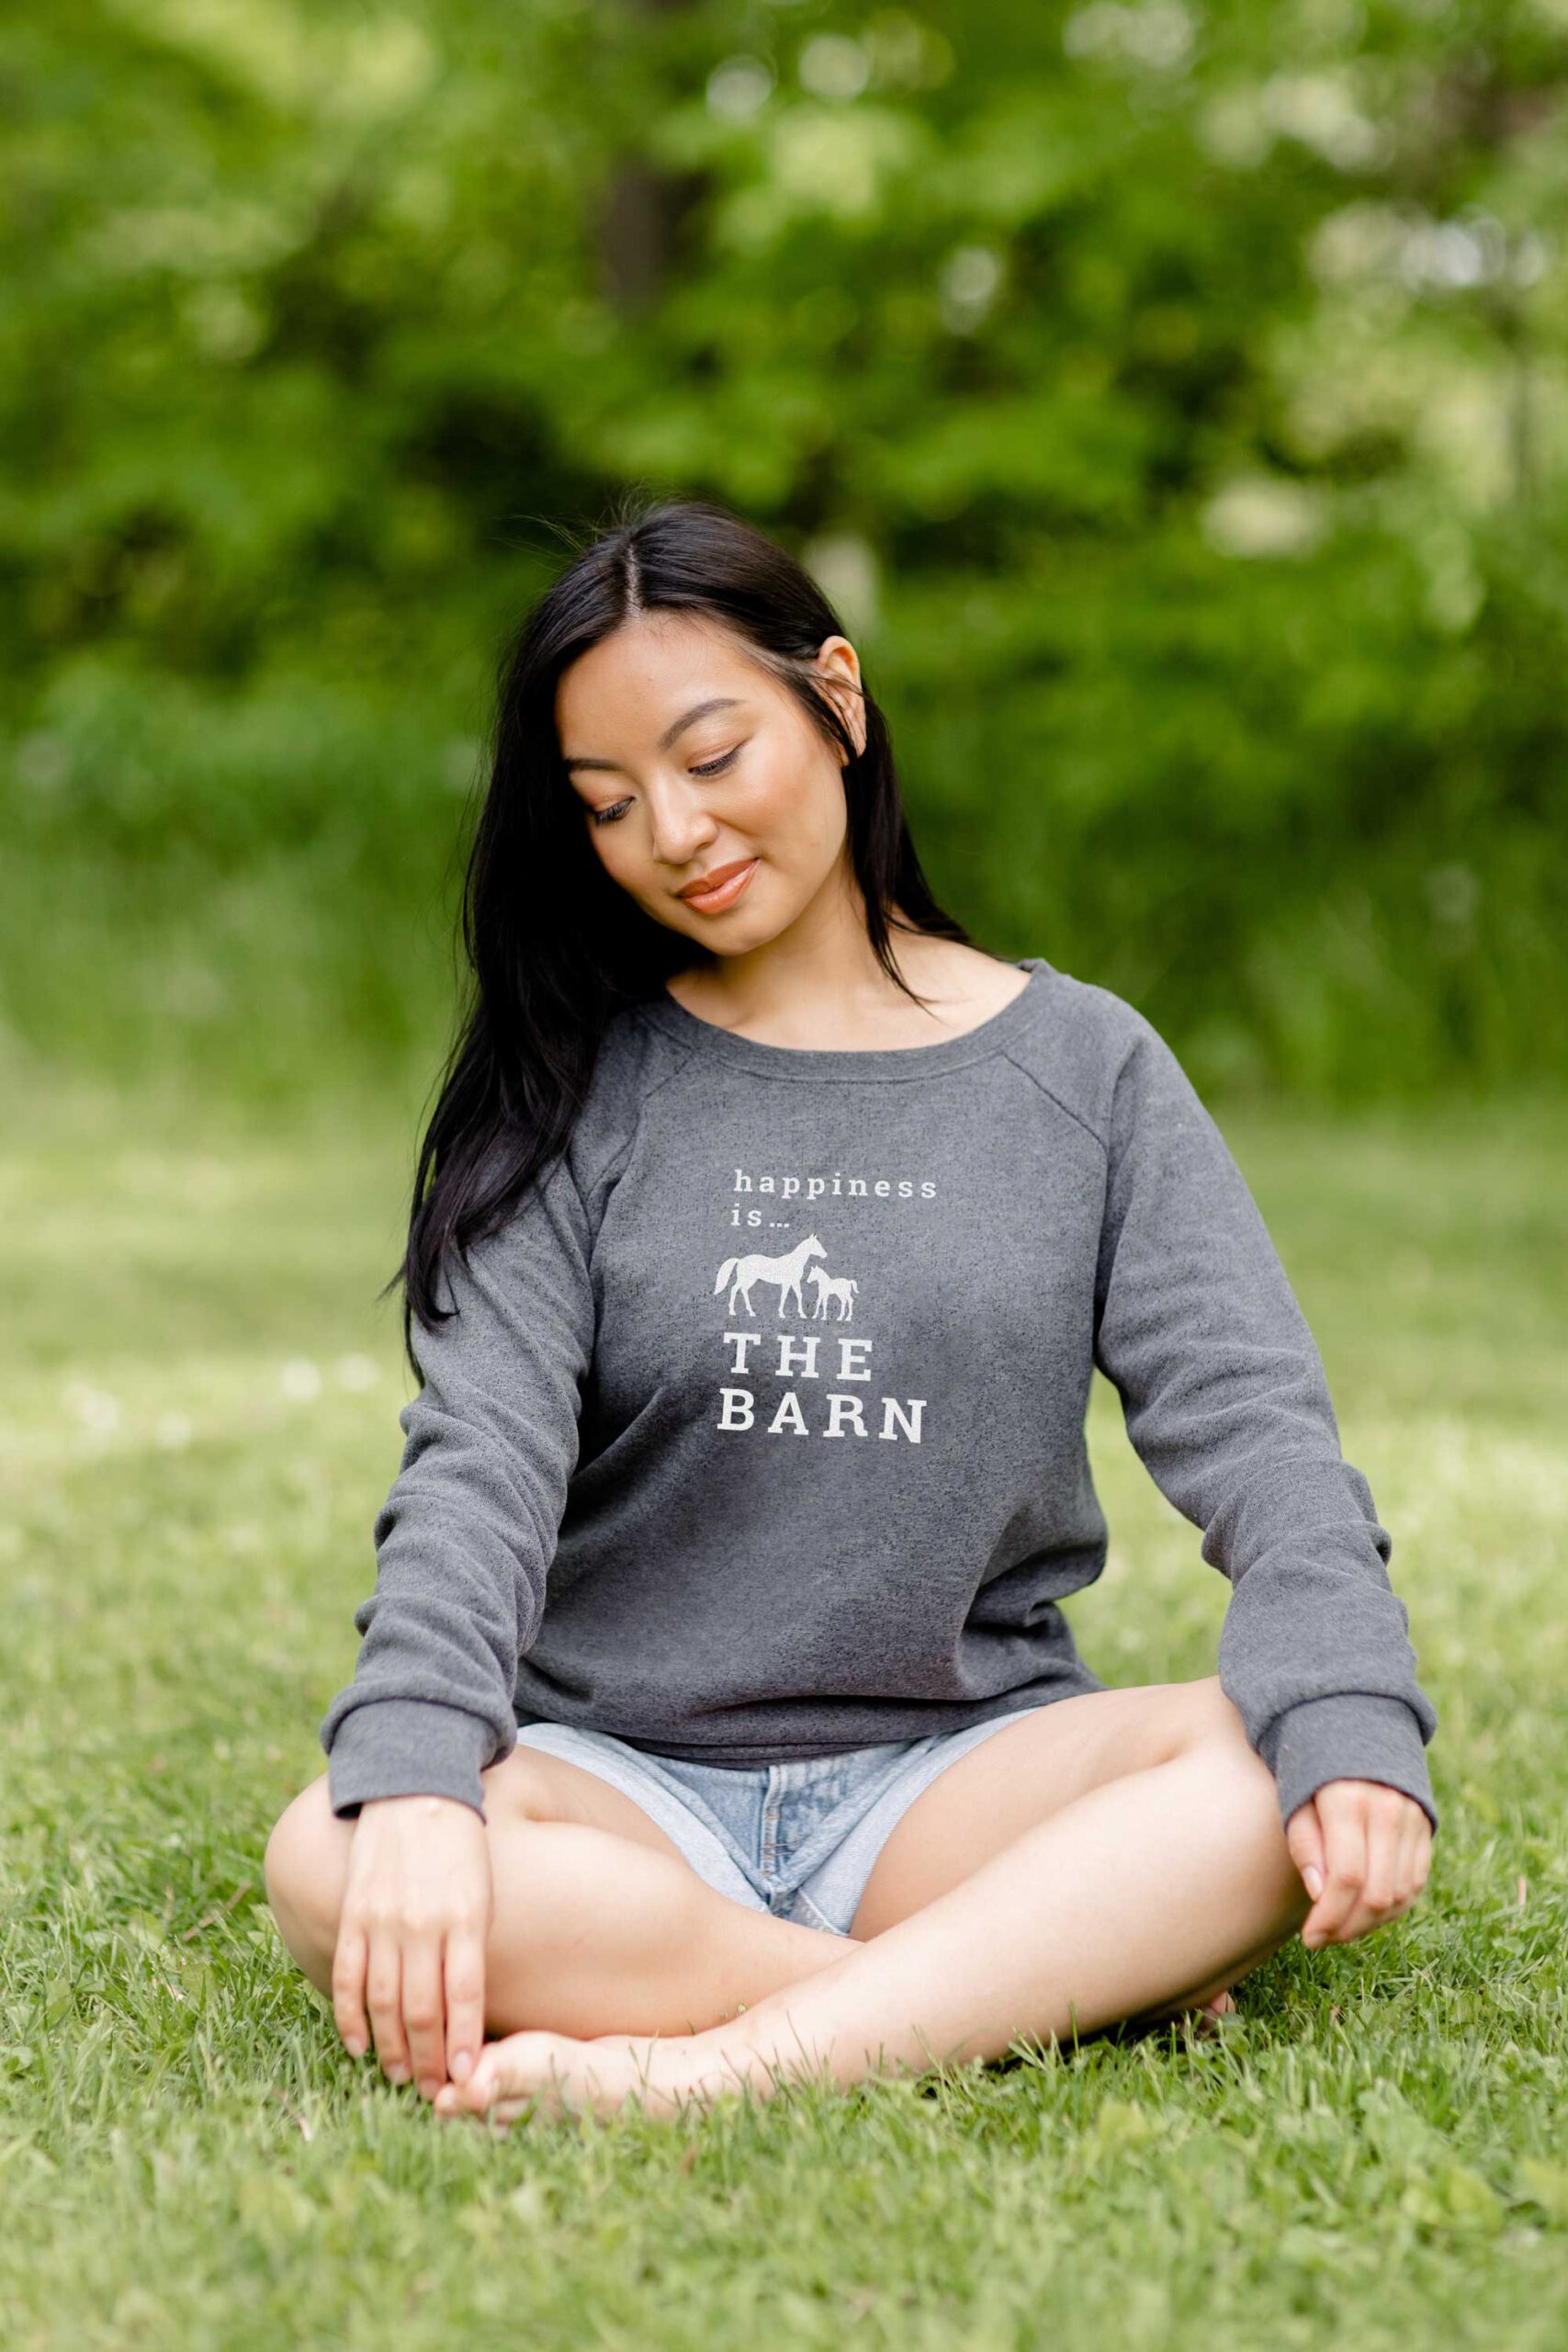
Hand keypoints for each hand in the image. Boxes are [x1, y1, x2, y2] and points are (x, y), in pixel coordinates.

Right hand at [333, 1793, 492, 2100]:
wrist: (416, 1789)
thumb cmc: (460, 1847)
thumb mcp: (482, 1892)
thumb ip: (472, 1946)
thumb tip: (469, 2011)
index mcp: (464, 1916)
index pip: (465, 1995)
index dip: (462, 2043)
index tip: (465, 2079)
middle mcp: (422, 1923)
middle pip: (422, 2008)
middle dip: (428, 2059)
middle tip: (432, 2092)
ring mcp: (383, 1919)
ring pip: (382, 2001)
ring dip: (390, 2047)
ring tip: (399, 2078)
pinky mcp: (353, 1914)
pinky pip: (347, 1975)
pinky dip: (349, 2016)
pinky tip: (357, 2045)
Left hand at [1285, 1778, 1431, 1949]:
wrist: (1358, 1727)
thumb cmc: (1314, 1768)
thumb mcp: (1296, 1799)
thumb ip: (1306, 1845)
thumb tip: (1319, 1896)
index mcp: (1349, 1801)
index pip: (1347, 1878)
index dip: (1329, 1916)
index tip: (1310, 1937)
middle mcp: (1388, 1811)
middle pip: (1378, 1893)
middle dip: (1349, 1927)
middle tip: (1323, 1938)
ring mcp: (1413, 1820)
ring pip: (1401, 1894)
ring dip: (1371, 1923)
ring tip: (1341, 1928)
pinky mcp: (1426, 1828)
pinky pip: (1415, 1882)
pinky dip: (1392, 1907)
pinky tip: (1365, 1914)